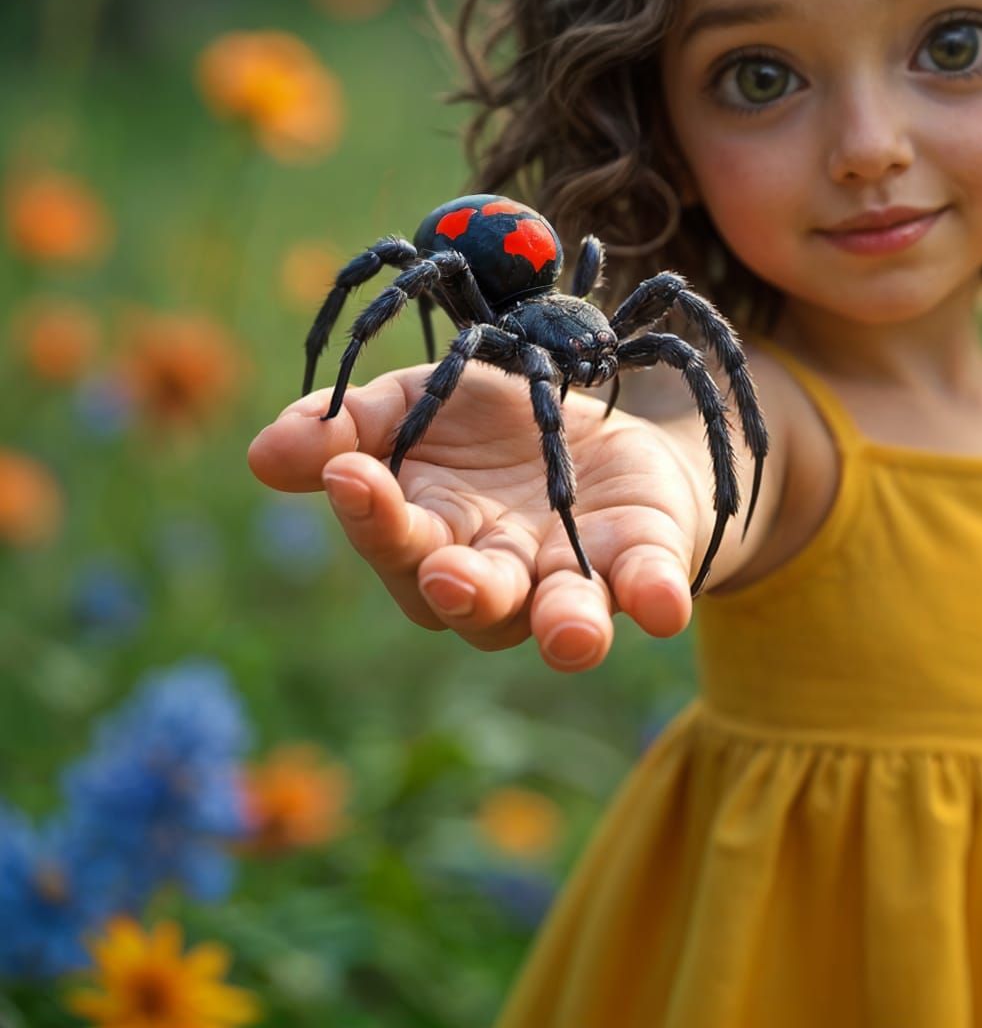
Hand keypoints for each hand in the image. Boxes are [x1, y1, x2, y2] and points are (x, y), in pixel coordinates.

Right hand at [247, 362, 706, 669]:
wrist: (604, 423)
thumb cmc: (492, 426)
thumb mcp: (418, 401)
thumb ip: (350, 425)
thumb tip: (265, 453)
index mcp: (432, 534)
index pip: (395, 538)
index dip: (372, 513)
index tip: (352, 473)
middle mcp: (499, 574)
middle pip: (472, 598)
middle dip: (461, 589)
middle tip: (449, 574)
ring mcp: (572, 574)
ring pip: (561, 617)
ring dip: (565, 627)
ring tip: (570, 633)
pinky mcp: (643, 560)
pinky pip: (649, 587)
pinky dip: (655, 597)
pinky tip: (663, 606)